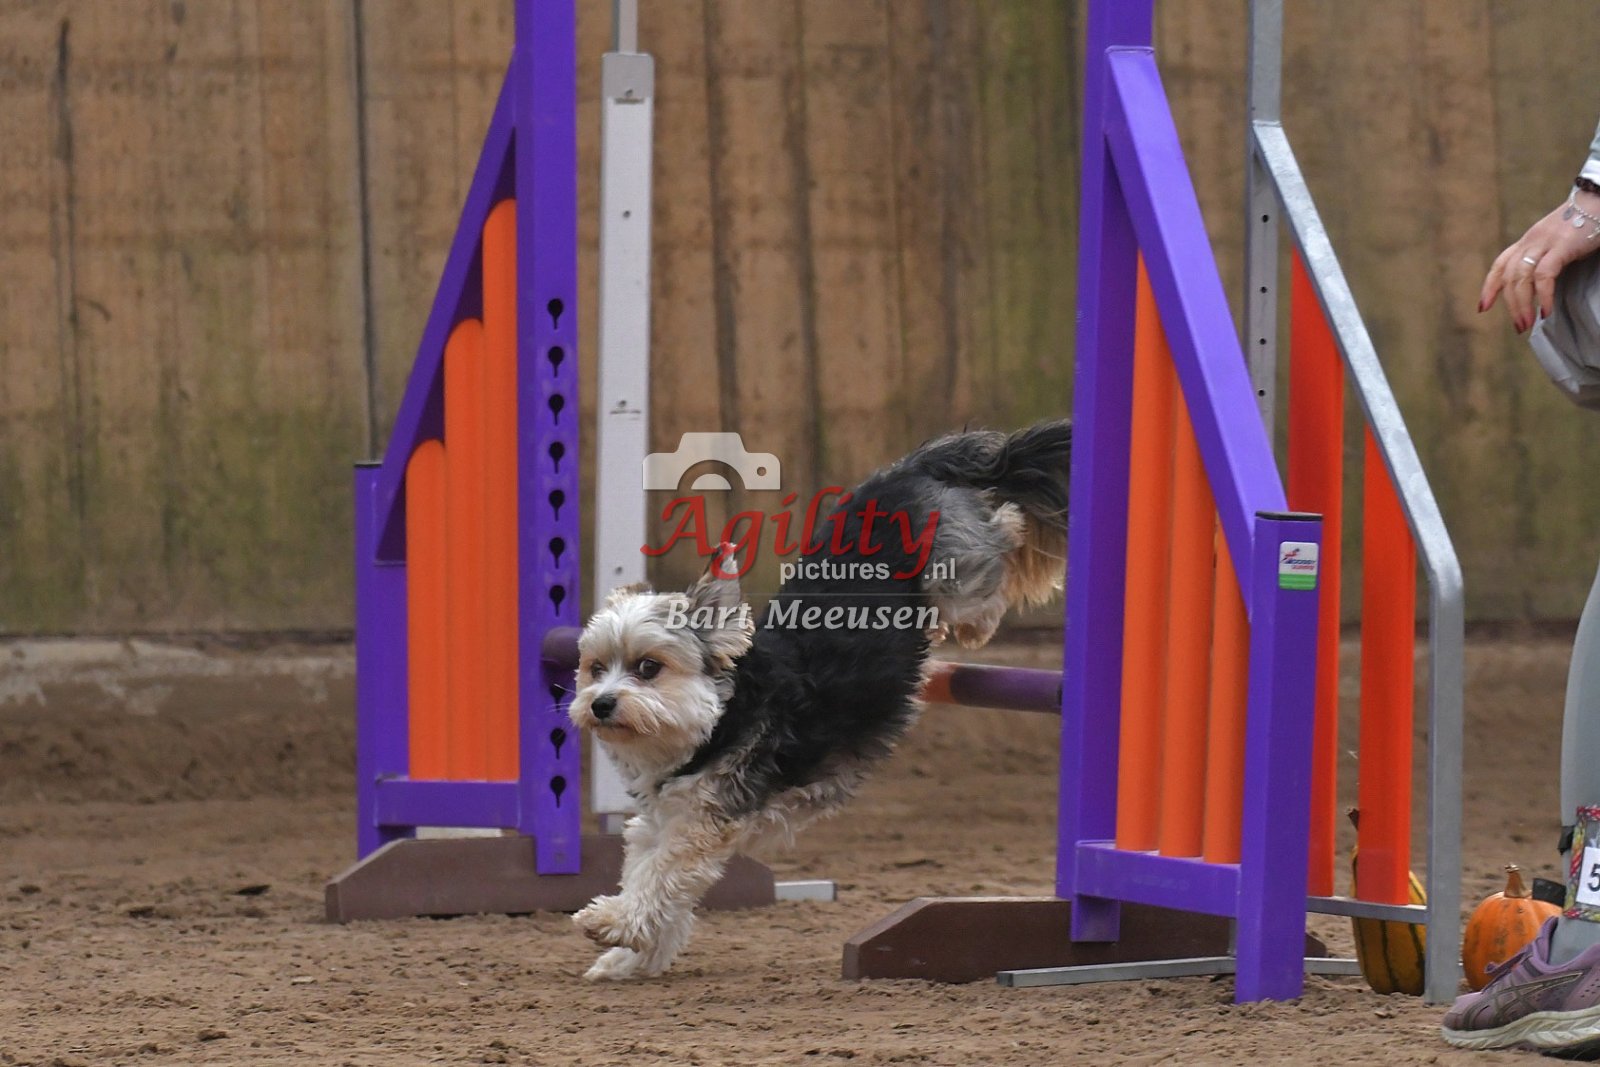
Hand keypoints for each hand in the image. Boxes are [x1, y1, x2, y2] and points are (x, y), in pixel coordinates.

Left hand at [1481, 188, 1599, 331]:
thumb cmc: (1583, 223)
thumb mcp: (1556, 241)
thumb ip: (1545, 258)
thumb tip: (1541, 286)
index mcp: (1527, 241)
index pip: (1500, 265)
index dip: (1489, 287)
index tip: (1482, 308)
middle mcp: (1531, 241)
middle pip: (1509, 277)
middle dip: (1510, 305)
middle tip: (1519, 327)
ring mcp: (1545, 242)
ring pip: (1521, 278)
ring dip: (1522, 305)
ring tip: (1527, 324)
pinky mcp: (1562, 245)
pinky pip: (1545, 275)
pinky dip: (1543, 295)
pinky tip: (1546, 311)